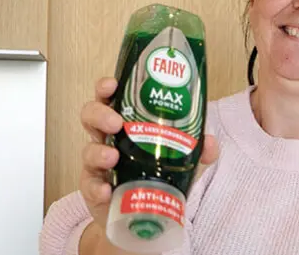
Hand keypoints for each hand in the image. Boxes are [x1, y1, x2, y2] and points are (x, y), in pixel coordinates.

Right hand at [79, 77, 218, 250]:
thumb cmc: (158, 177)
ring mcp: (98, 165)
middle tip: (115, 122)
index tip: (112, 84)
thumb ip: (198, 150)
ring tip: (112, 157)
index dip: (106, 88)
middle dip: (99, 114)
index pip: (111, 98)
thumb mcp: (183, 162)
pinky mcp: (93, 190)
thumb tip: (211, 142)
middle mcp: (108, 140)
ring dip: (97, 151)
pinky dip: (96, 187)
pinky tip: (106, 190)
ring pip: (87, 150)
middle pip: (90, 116)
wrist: (144, 215)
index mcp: (126, 124)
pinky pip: (89, 186)